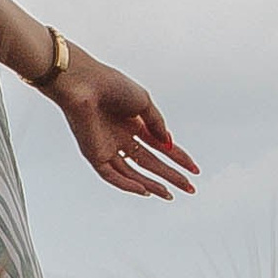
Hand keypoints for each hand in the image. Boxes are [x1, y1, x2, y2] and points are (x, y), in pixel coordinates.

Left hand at [48, 53, 198, 201]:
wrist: (83, 82)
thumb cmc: (110, 85)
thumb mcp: (143, 101)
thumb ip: (157, 123)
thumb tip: (169, 143)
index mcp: (132, 121)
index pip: (159, 144)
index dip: (178, 156)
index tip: (194, 168)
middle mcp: (121, 135)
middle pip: (150, 161)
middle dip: (170, 174)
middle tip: (189, 187)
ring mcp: (107, 146)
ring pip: (133, 172)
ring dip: (152, 184)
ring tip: (170, 194)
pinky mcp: (94, 154)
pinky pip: (112, 175)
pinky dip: (128, 184)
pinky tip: (145, 191)